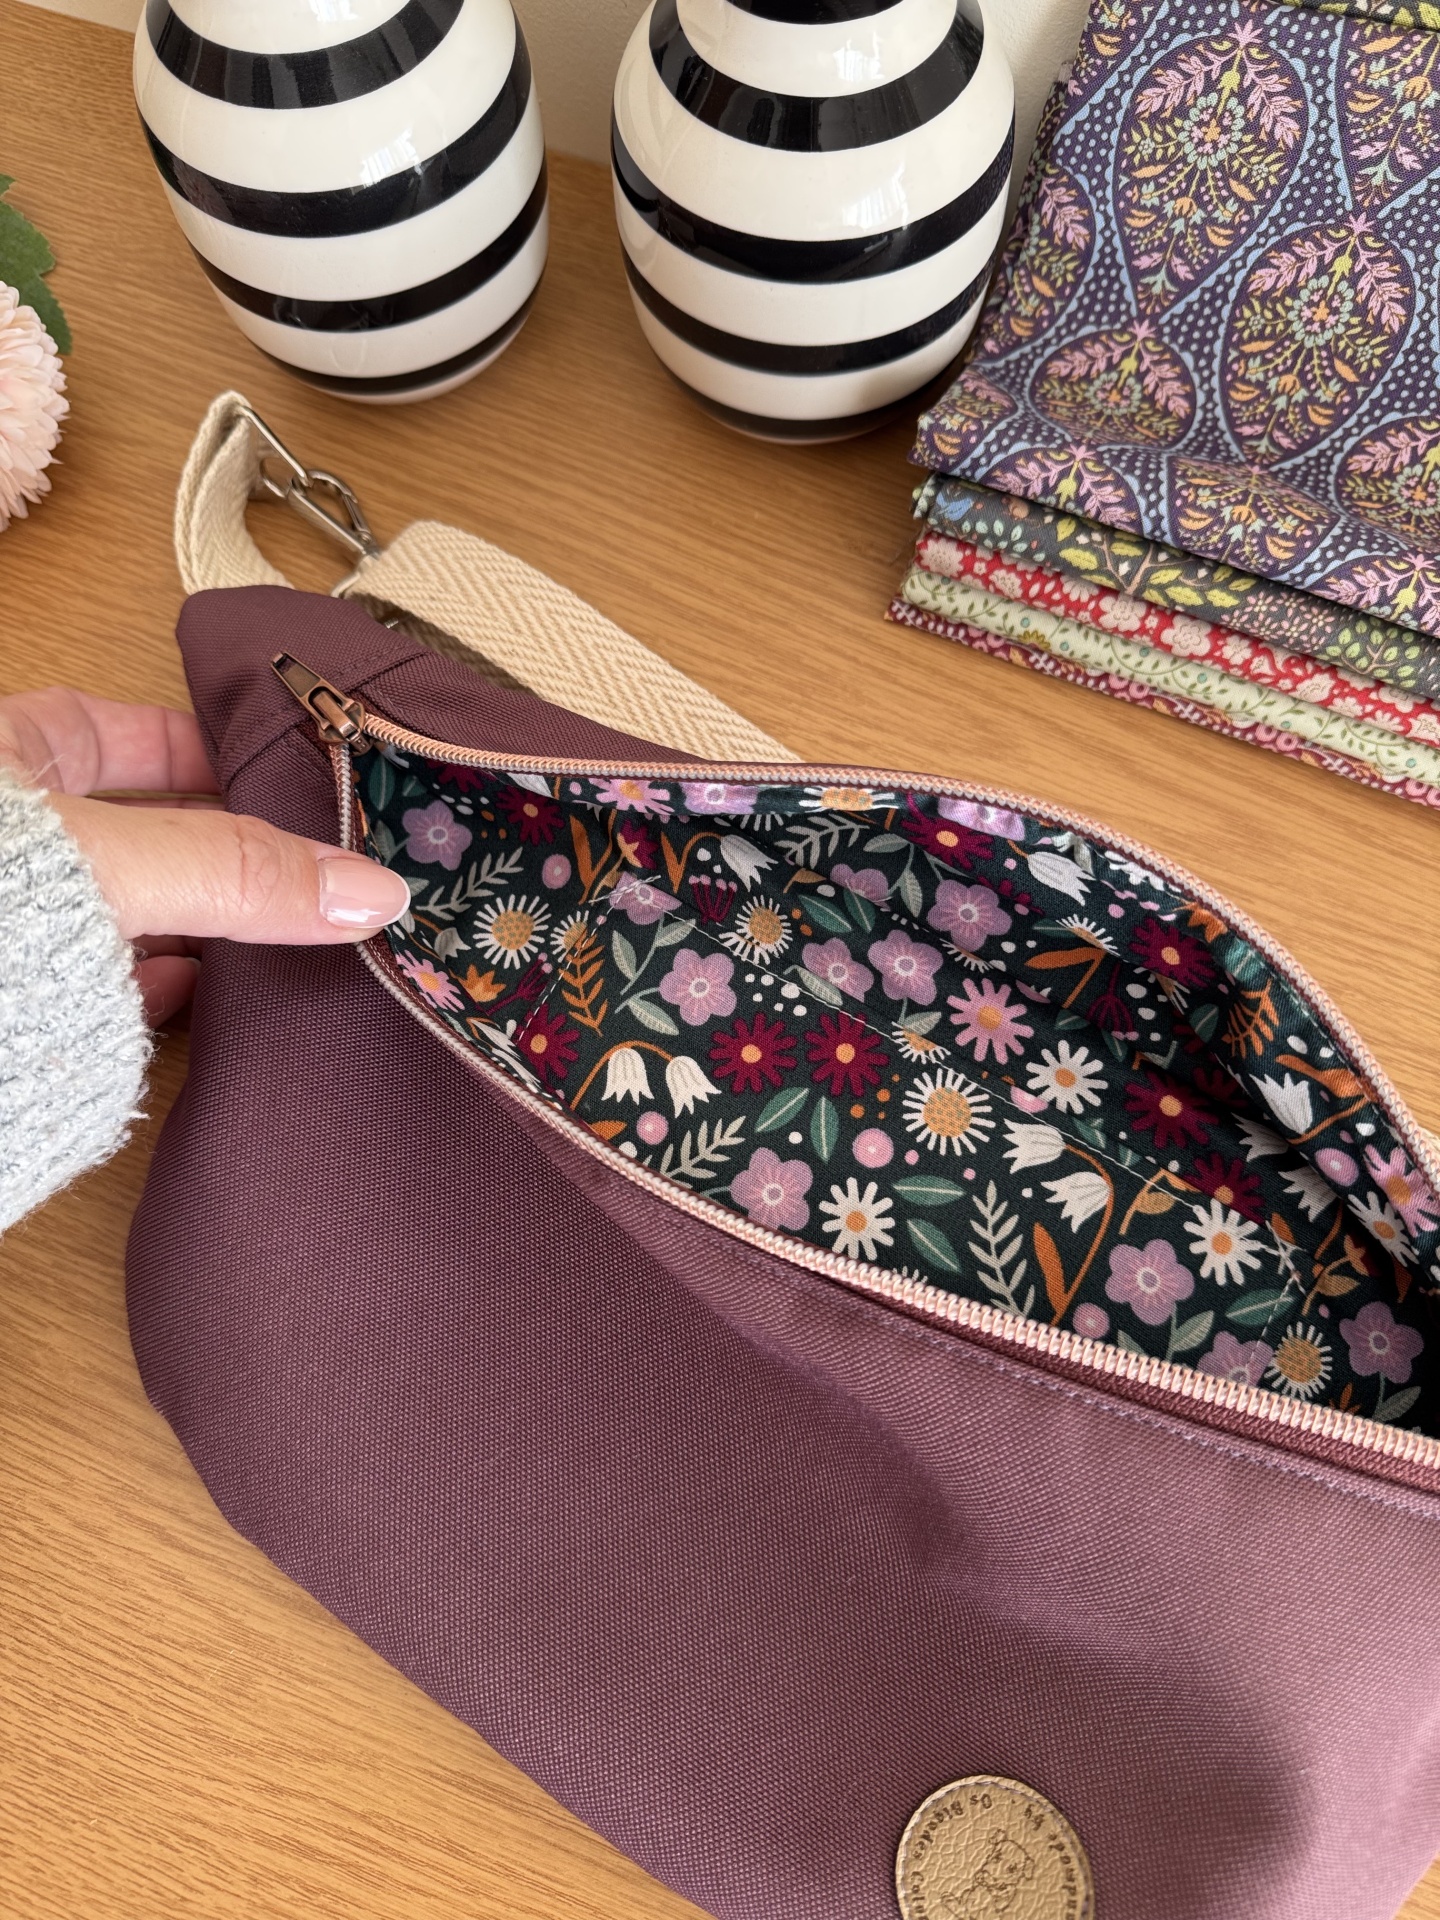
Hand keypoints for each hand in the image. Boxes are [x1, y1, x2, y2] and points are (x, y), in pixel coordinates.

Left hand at [0, 686, 409, 1026]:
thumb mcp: (106, 867)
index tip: (307, 784)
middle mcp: (14, 835)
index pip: (139, 737)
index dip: (223, 754)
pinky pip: (103, 986)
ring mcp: (15, 922)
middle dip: (233, 855)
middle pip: (150, 832)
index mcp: (12, 755)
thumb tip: (370, 890)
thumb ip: (238, 874)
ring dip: (207, 932)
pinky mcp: (19, 1000)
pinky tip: (211, 1005)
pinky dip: (161, 994)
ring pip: (134, 913)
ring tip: (292, 944)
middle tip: (324, 874)